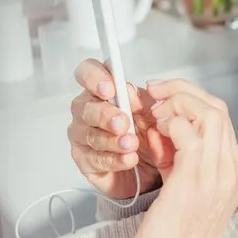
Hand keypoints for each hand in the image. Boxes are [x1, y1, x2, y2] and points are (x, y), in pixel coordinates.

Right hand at [68, 59, 174, 198]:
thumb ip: (141, 99)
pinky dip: (113, 159)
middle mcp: (88, 109)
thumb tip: (129, 90)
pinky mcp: (84, 160)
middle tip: (123, 122)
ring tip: (131, 144)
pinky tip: (127, 158)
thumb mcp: (153, 112)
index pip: (87, 72)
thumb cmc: (148, 132)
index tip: (110, 88)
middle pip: (86, 106)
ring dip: (112, 140)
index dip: (94, 77)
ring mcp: (83, 135)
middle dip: (106, 114)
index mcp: (101, 89)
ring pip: (90, 134)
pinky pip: (94, 159)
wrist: (153, 166)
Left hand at [128, 79, 237, 237]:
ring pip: (210, 113)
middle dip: (185, 90)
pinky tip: (153, 130)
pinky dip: (170, 122)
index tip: (165, 97)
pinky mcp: (195, 179)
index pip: (223, 120)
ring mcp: (218, 175)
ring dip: (178, 101)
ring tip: (154, 108)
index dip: (192, 100)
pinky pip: (189, 132)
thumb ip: (180, 158)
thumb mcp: (182, 190)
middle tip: (156, 90)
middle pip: (219, 109)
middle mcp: (232, 172)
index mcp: (234, 175)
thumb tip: (163, 127)